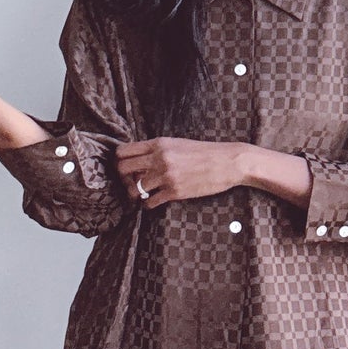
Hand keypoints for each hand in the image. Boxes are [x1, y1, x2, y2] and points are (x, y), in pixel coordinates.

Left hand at [112, 137, 245, 208]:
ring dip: (136, 193)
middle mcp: (159, 158)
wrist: (227, 162)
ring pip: (135, 188)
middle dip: (123, 178)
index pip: (123, 151)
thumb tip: (139, 159)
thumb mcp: (178, 143)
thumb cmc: (204, 152)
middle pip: (122, 169)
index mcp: (159, 143)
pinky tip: (153, 202)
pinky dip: (148, 204)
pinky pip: (150, 201)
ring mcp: (166, 175)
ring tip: (143, 194)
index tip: (126, 167)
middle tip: (131, 182)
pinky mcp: (175, 191)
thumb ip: (158, 149)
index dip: (120, 161)